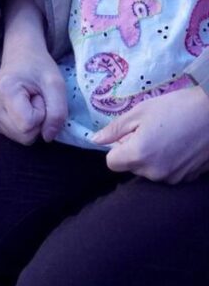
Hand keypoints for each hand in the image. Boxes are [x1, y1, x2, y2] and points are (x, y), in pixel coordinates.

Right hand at [0, 0, 66, 143]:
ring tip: (26, 102)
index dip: (42, 115)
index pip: (28, 126)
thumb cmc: (38, 68)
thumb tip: (47, 137)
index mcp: (3, 91)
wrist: (20, 58)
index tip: (40, 97)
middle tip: (34, 100)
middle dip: (36, 122)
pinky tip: (16, 109)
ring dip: (28, 123)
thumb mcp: (56, 85)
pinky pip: (8, 135)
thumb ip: (57, 112)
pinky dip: (18, 125)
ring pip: (17, 138)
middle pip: (23, 136)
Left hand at [92, 85, 208, 182]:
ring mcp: (174, 177)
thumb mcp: (141, 112)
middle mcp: (154, 172)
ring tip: (170, 135)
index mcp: (138, 156)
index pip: (112, 163)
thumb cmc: (178, 107)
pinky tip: (182, 144)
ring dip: (153, 157)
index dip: (117, 148)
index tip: (130, 134)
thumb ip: (115, 129)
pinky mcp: (190, 178)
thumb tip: (95, 140)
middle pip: (132, 167)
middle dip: (136, 151)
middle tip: (153, 131)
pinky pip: (170, 172)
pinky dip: (171, 161)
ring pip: (151, 171)